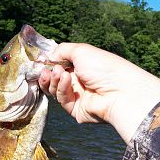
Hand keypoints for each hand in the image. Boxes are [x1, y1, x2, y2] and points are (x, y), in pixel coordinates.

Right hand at [39, 43, 159, 143]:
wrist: (119, 91)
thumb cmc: (104, 67)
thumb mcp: (81, 50)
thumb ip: (62, 50)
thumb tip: (49, 56)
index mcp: (81, 67)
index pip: (59, 67)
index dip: (48, 65)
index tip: (40, 62)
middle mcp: (78, 82)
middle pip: (54, 80)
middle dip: (48, 75)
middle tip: (45, 70)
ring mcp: (77, 96)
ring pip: (55, 90)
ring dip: (54, 80)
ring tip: (58, 73)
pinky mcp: (75, 109)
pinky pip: (62, 99)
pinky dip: (62, 89)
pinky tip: (66, 80)